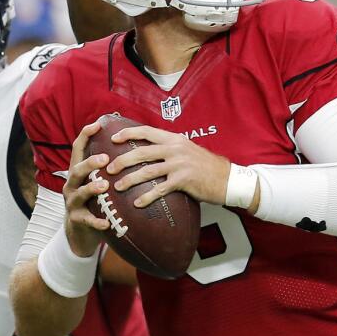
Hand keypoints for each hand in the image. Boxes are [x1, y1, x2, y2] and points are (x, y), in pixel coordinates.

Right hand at [63, 121, 112, 256]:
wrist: (79, 231)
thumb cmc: (94, 201)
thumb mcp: (96, 181)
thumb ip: (106, 167)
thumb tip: (131, 145)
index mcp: (78, 172)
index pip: (78, 149)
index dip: (85, 136)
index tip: (96, 125)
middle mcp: (72, 184)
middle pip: (76, 170)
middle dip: (89, 163)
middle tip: (105, 158)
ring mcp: (72, 202)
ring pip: (79, 193)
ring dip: (91, 188)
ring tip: (104, 186)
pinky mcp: (77, 219)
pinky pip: (86, 220)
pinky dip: (96, 221)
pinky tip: (106, 222)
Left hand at [107, 125, 231, 207]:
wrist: (227, 178)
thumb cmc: (205, 166)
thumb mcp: (187, 150)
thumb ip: (169, 148)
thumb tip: (148, 151)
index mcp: (174, 139)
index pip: (146, 132)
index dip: (128, 133)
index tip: (113, 138)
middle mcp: (175, 149)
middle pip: (142, 152)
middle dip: (122, 160)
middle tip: (109, 168)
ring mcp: (179, 164)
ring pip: (147, 171)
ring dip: (130, 180)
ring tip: (117, 186)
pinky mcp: (183, 180)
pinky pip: (160, 189)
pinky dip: (147, 196)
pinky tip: (137, 203)